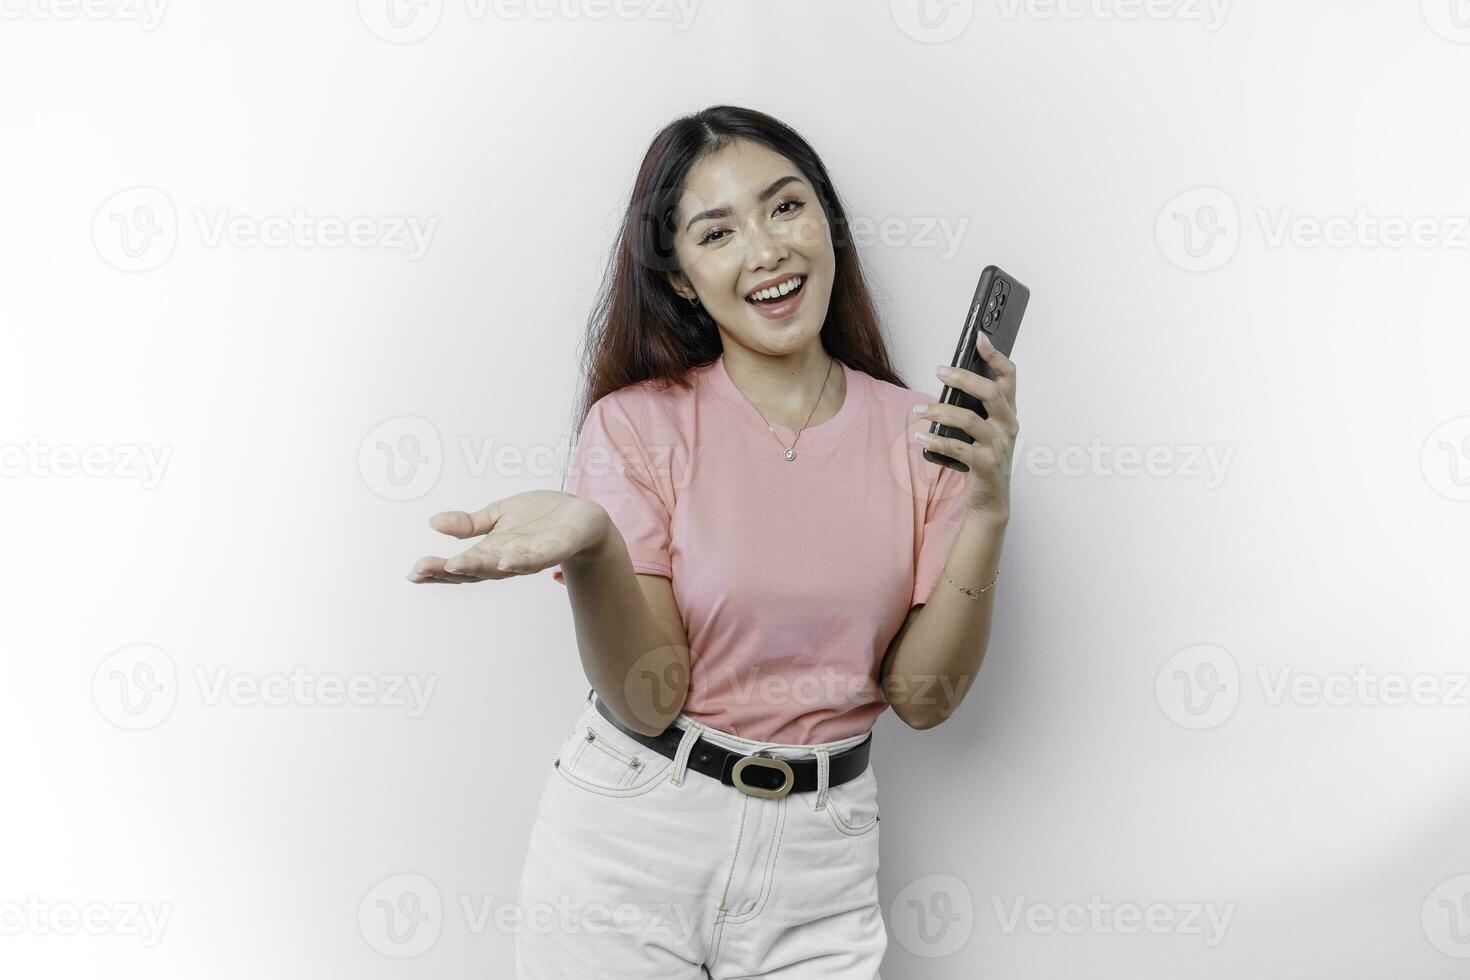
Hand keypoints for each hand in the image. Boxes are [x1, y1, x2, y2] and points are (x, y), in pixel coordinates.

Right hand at [407, 490, 608, 583]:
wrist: (581, 517)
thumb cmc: (538, 519)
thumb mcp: (498, 516)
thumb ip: (469, 524)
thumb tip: (433, 522)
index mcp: (492, 552)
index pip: (460, 564)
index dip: (437, 570)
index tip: (413, 573)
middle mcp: (508, 559)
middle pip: (476, 570)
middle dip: (449, 571)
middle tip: (422, 570)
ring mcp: (532, 556)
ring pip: (504, 566)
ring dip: (481, 567)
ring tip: (457, 564)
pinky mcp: (556, 548)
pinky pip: (539, 557)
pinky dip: (523, 560)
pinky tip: (507, 560)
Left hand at [914, 331, 1018, 519]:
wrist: (991, 499)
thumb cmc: (984, 458)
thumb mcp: (985, 430)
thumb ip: (975, 407)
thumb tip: (950, 381)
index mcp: (1008, 412)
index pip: (1009, 376)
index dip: (995, 355)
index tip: (979, 338)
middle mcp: (1008, 425)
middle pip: (989, 392)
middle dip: (962, 378)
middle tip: (939, 372)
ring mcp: (999, 445)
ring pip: (968, 419)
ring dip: (938, 411)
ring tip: (918, 411)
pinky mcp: (985, 464)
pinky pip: (957, 448)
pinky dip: (936, 441)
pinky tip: (920, 437)